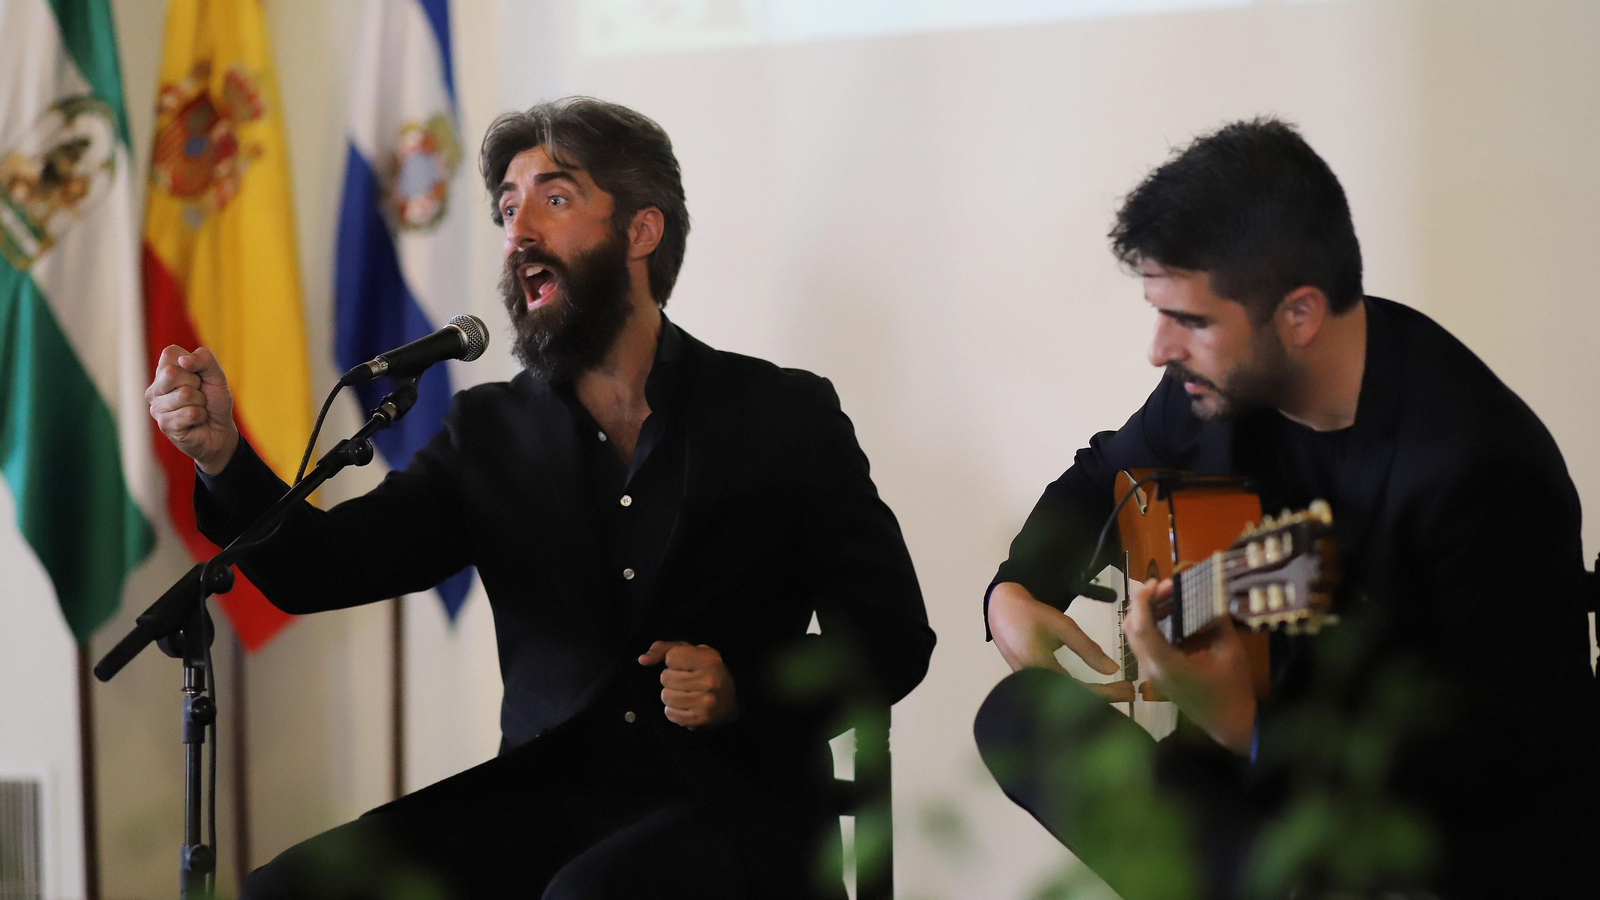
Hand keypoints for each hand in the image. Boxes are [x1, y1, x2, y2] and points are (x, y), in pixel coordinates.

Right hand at [146, 345, 237, 474]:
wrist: (221, 430)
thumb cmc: (214, 401)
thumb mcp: (216, 374)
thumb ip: (204, 359)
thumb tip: (183, 361)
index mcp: (164, 371)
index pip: (170, 353)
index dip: (193, 364)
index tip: (198, 377)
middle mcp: (155, 388)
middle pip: (172, 373)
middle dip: (197, 384)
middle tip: (199, 394)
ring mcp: (156, 407)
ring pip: (184, 394)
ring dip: (201, 403)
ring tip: (198, 409)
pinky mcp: (164, 424)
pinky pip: (190, 413)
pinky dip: (201, 416)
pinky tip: (195, 422)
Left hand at [638, 641, 738, 729]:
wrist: (731, 701)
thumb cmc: (706, 671)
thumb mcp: (691, 651)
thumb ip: (663, 649)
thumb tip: (642, 660)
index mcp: (709, 659)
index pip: (670, 657)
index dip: (673, 661)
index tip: (685, 665)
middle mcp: (709, 681)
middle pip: (665, 678)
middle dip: (671, 678)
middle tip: (685, 681)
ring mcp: (705, 702)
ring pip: (665, 696)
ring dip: (671, 695)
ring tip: (684, 693)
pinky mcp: (699, 719)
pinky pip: (669, 713)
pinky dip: (673, 710)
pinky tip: (685, 705)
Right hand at [987, 581, 1134, 701]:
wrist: (1002, 610)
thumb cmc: (1032, 614)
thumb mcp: (1063, 626)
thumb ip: (1087, 648)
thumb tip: (1113, 669)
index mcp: (1041, 668)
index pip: (1079, 691)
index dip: (1106, 693)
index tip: (1128, 691)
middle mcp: (1034, 683)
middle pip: (1073, 702)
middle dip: (1104, 699)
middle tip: (1130, 693)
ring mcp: (1030, 685)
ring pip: (1065, 700)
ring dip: (1092, 697)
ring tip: (1118, 691)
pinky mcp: (1030, 684)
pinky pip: (1058, 694)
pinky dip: (1079, 693)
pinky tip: (1094, 689)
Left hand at [1124, 578, 1254, 753]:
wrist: (1228, 723)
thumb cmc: (1231, 689)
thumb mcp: (1230, 651)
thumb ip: (1218, 622)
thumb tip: (1212, 594)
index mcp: (1167, 664)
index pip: (1141, 627)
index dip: (1143, 601)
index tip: (1155, 582)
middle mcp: (1152, 668)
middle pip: (1132, 628)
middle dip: (1145, 602)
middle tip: (1168, 586)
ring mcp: (1151, 672)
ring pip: (1136, 636)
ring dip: (1147, 613)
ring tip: (1170, 596)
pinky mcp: (1155, 674)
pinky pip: (1144, 644)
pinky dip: (1151, 625)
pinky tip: (1171, 614)